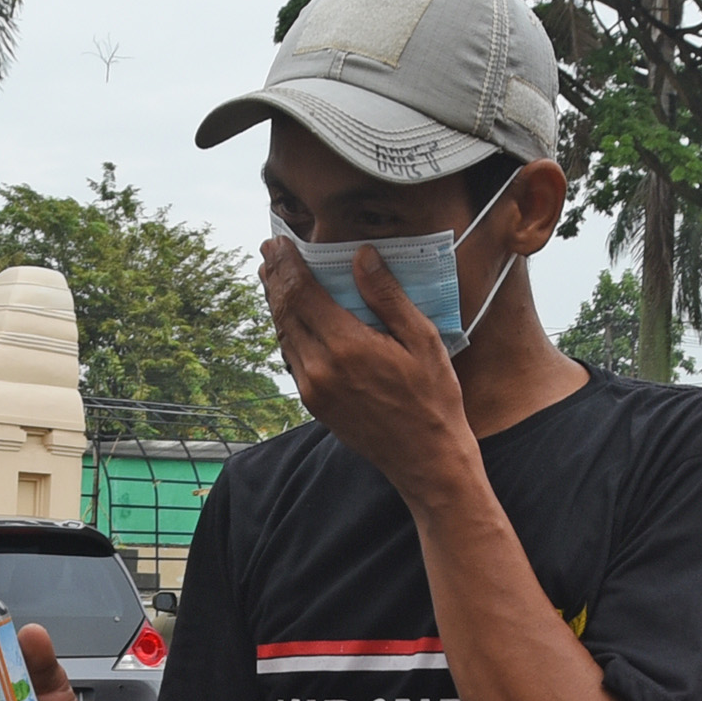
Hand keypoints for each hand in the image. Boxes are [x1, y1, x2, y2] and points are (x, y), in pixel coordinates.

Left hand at [258, 235, 469, 497]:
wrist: (425, 458)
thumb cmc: (432, 397)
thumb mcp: (421, 339)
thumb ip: (386, 295)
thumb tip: (361, 255)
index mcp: (346, 346)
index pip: (301, 293)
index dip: (286, 264)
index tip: (277, 242)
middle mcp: (320, 367)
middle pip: (284, 311)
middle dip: (274, 277)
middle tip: (269, 251)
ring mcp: (313, 388)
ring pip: (283, 335)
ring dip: (277, 302)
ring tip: (273, 276)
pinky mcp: (314, 403)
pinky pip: (291, 357)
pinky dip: (287, 330)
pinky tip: (292, 317)